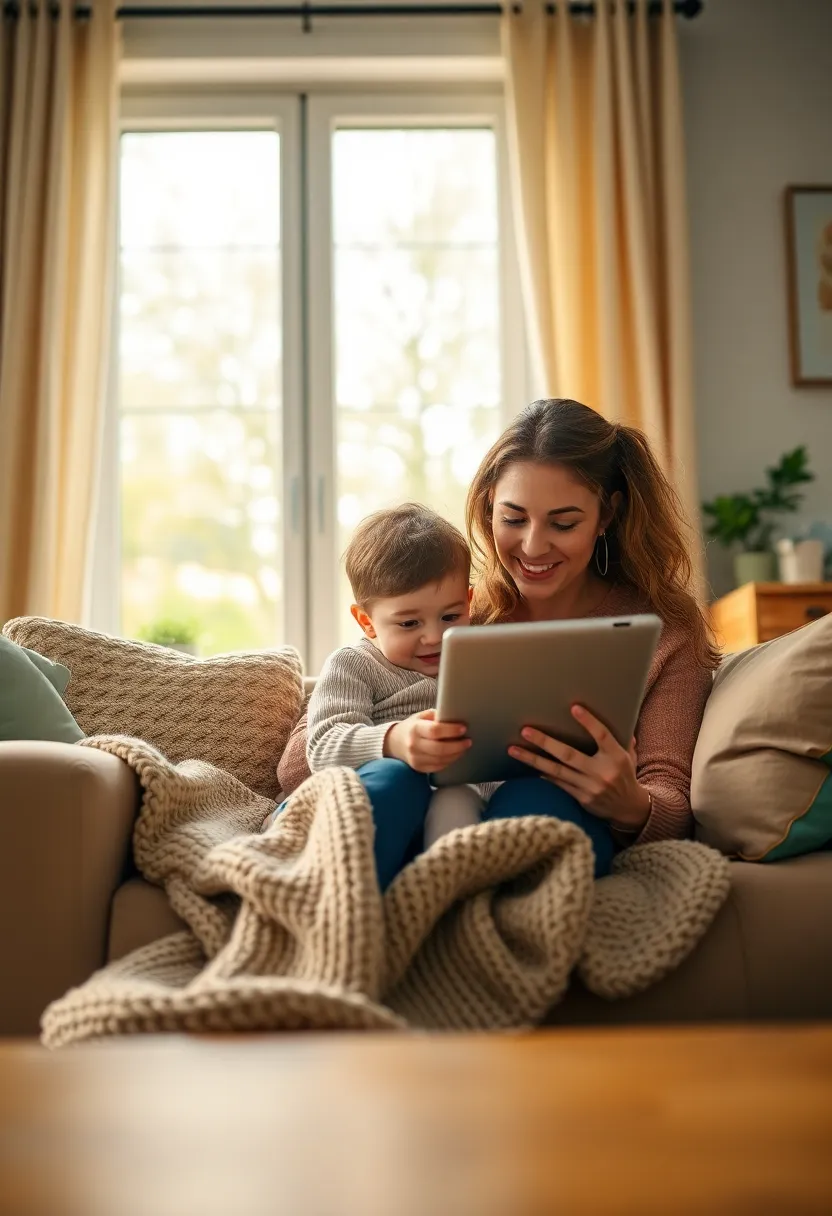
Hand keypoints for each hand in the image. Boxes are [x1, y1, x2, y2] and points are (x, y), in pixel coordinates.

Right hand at [384, 709, 470, 773]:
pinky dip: (449, 761)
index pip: (435, 730)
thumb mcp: (421, 716)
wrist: (395, 743)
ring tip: (464, 747)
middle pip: (440, 748)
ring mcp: (416, 759)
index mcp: (415, 728)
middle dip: (457, 745)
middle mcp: (414, 745)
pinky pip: (438, 767)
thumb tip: (455, 716)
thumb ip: (436, 716)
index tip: (463, 728)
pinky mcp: (419, 768)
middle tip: (468, 741)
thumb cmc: (413, 727)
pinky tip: (455, 755)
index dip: (451, 730)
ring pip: (441, 760)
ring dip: (456, 754)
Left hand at [508, 705, 650, 830]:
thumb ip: (622, 738)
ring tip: (514, 750)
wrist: (629, 808)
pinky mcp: (582, 798)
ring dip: (533, 760)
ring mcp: (590, 786)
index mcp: (616, 757)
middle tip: (525, 731)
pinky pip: (559, 784)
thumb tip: (619, 716)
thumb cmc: (626, 775)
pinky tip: (529, 767)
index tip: (574, 707)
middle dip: (545, 742)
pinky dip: (544, 775)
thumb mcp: (629, 756)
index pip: (602, 735)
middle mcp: (602, 771)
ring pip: (557, 771)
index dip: (589, 722)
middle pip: (569, 754)